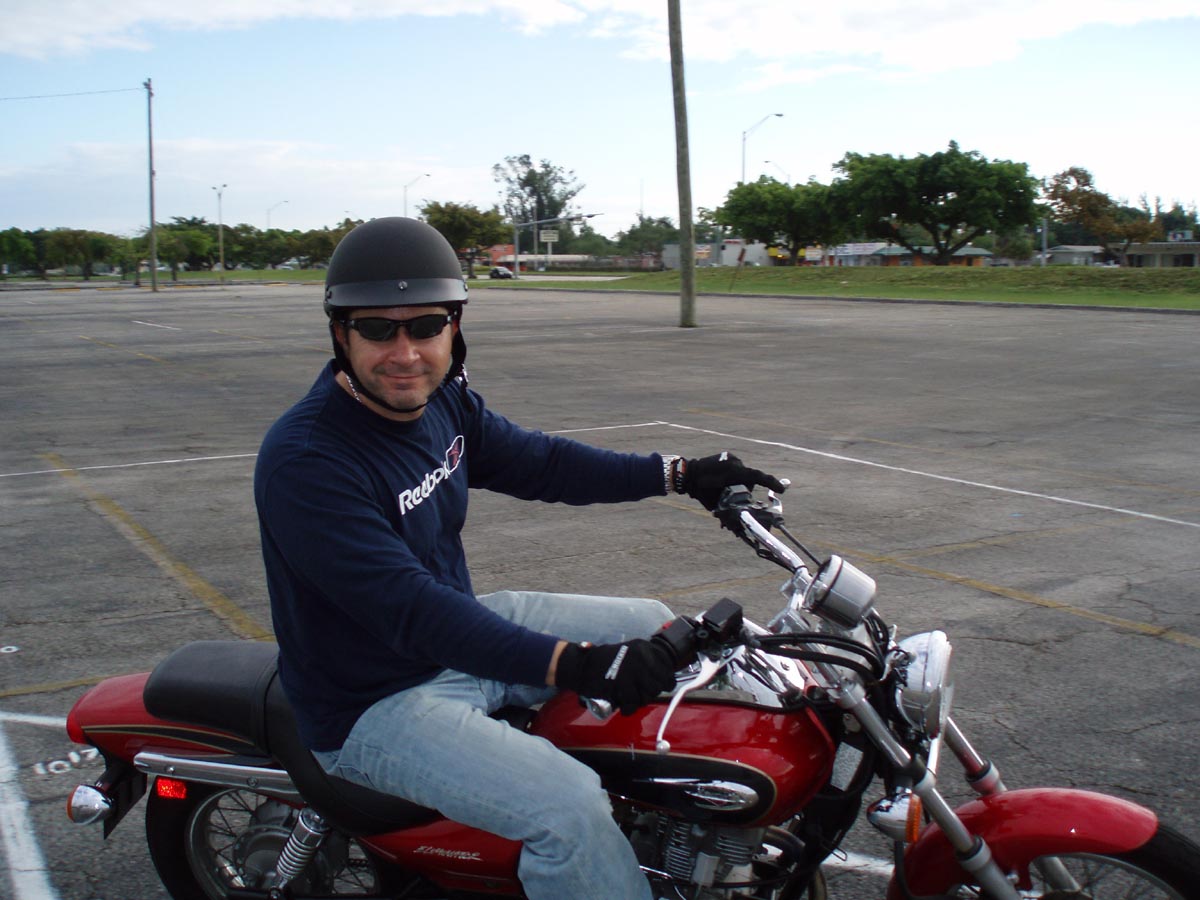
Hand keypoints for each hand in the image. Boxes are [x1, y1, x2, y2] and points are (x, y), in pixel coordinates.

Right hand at [554, 638, 676, 715]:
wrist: (581, 666)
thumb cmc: (606, 662)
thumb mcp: (630, 653)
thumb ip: (648, 664)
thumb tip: (666, 680)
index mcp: (644, 647)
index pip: (667, 667)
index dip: (665, 679)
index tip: (659, 684)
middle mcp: (640, 656)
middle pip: (660, 683)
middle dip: (652, 692)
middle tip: (641, 693)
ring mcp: (631, 670)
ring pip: (648, 694)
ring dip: (641, 700)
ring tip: (630, 698)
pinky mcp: (620, 684)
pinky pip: (633, 702)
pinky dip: (629, 707)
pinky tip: (624, 705)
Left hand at [679, 452, 786, 510]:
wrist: (687, 474)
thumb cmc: (700, 491)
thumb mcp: (715, 504)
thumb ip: (728, 513)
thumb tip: (738, 528)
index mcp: (734, 472)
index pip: (757, 476)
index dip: (771, 483)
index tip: (782, 490)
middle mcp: (735, 462)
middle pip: (749, 480)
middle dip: (745, 491)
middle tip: (735, 500)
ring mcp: (731, 457)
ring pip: (742, 474)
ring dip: (738, 483)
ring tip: (725, 491)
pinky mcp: (727, 455)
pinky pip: (735, 468)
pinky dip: (733, 476)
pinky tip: (723, 483)